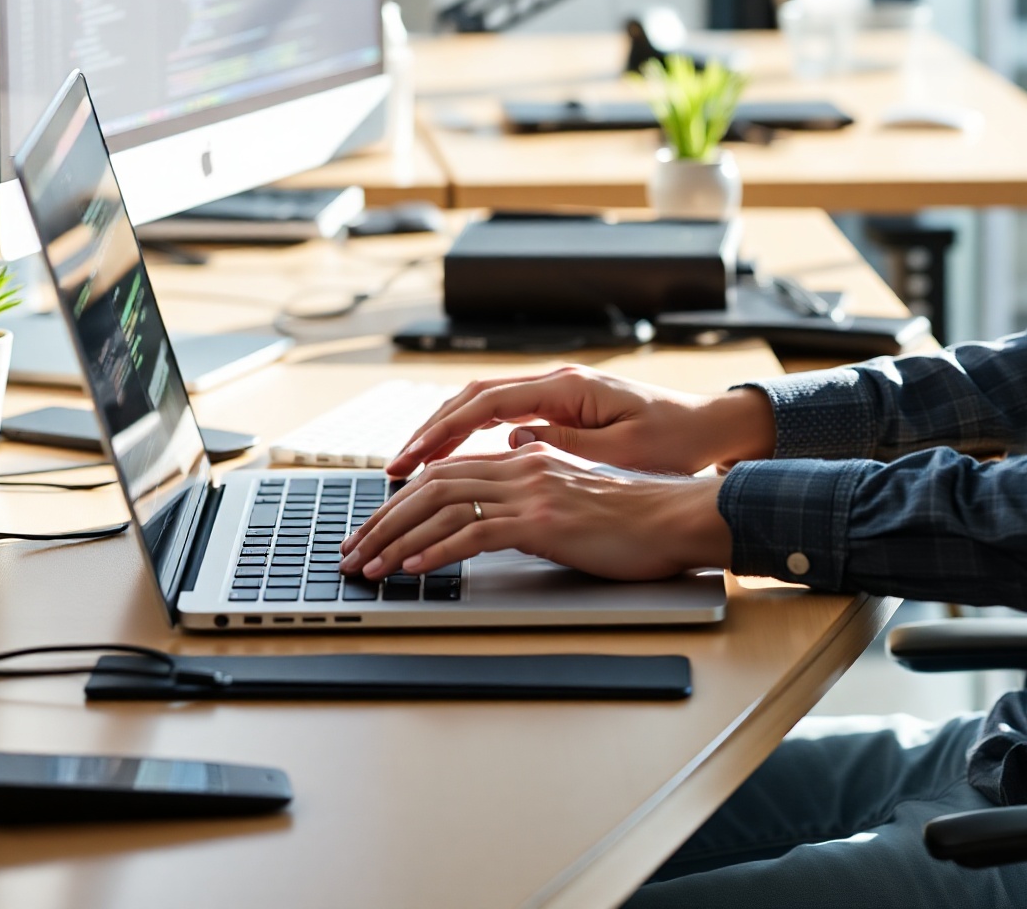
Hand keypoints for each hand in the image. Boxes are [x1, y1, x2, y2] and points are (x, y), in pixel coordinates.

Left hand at [340, 442, 732, 582]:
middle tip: (352, 551)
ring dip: (396, 539)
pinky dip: (436, 551)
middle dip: (383, 519)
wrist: (674, 518)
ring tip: (367, 567)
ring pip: (443, 505)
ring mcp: (532, 491)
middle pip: (433, 483)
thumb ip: (535, 494)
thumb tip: (499, 510)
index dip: (402, 498)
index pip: (448, 470)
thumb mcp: (574, 496)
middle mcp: (524, 465)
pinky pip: (475, 532)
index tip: (373, 528)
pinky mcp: (544, 522)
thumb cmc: (632, 517)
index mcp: (528, 457)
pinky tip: (413, 570)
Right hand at [384, 367, 774, 479]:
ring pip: (485, 405)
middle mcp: (557, 383)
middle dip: (431, 430)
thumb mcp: (619, 450)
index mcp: (567, 388)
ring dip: (446, 432)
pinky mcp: (563, 409)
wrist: (707, 427)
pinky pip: (504, 416)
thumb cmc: (673, 440)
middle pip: (475, 398)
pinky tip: (452, 460)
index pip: (487, 404)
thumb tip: (509, 441)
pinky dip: (472, 434)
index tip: (410, 459)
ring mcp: (558, 393)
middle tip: (394, 467)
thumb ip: (563, 444)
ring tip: (411, 466)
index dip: (442, 432)